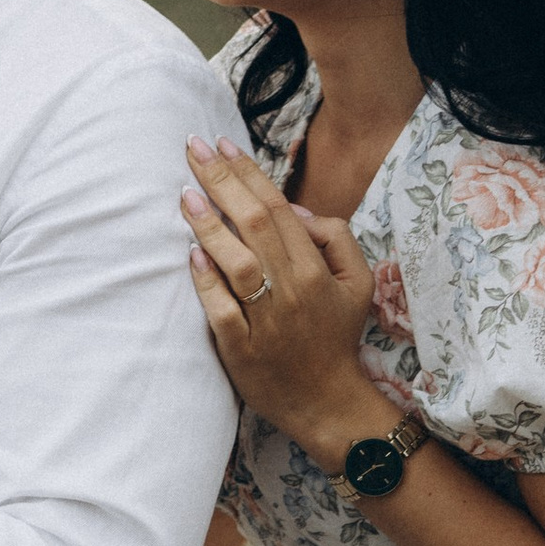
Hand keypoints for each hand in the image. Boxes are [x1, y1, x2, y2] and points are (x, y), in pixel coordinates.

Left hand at [181, 136, 380, 471]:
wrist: (327, 402)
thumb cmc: (336, 335)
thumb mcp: (358, 282)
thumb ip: (336, 238)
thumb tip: (295, 210)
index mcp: (316, 269)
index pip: (277, 208)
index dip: (248, 173)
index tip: (222, 143)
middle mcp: (291, 288)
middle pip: (253, 224)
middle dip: (221, 181)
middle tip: (193, 147)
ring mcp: (266, 319)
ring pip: (236, 262)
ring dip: (209, 225)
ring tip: (186, 193)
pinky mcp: (241, 348)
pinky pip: (222, 308)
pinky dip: (207, 280)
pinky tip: (192, 253)